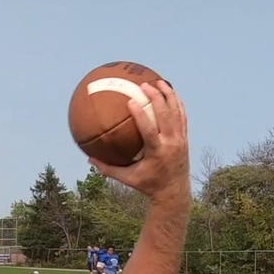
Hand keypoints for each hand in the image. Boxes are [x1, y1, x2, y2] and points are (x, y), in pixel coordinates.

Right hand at [89, 80, 189, 203]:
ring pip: (176, 112)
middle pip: (165, 115)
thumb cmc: (147, 185)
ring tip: (159, 81)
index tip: (131, 101)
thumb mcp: (127, 179)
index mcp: (157, 152)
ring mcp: (180, 140)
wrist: (174, 192)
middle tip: (144, 85)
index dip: (141, 114)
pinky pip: (182, 116)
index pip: (149, 130)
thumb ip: (108, 168)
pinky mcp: (185, 139)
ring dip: (169, 95)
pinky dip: (177, 103)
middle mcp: (171, 144)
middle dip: (156, 97)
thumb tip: (89, 158)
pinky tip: (170, 92)